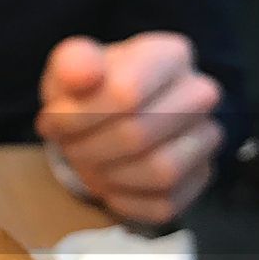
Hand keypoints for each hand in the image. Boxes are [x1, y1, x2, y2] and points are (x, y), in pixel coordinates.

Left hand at [36, 33, 223, 224]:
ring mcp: (206, 137)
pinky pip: (164, 204)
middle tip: (68, 147)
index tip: (52, 121)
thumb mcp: (68, 69)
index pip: (125, 93)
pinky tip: (110, 183)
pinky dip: (125, 201)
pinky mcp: (201, 177)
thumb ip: (72, 63)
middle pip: (139, 135)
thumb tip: (83, 72)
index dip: (77, 117)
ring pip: (160, 172)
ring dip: (108, 176)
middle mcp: (199, 93)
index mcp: (170, 54)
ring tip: (87, 163)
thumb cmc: (88, 90)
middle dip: (88, 148)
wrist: (104, 120)